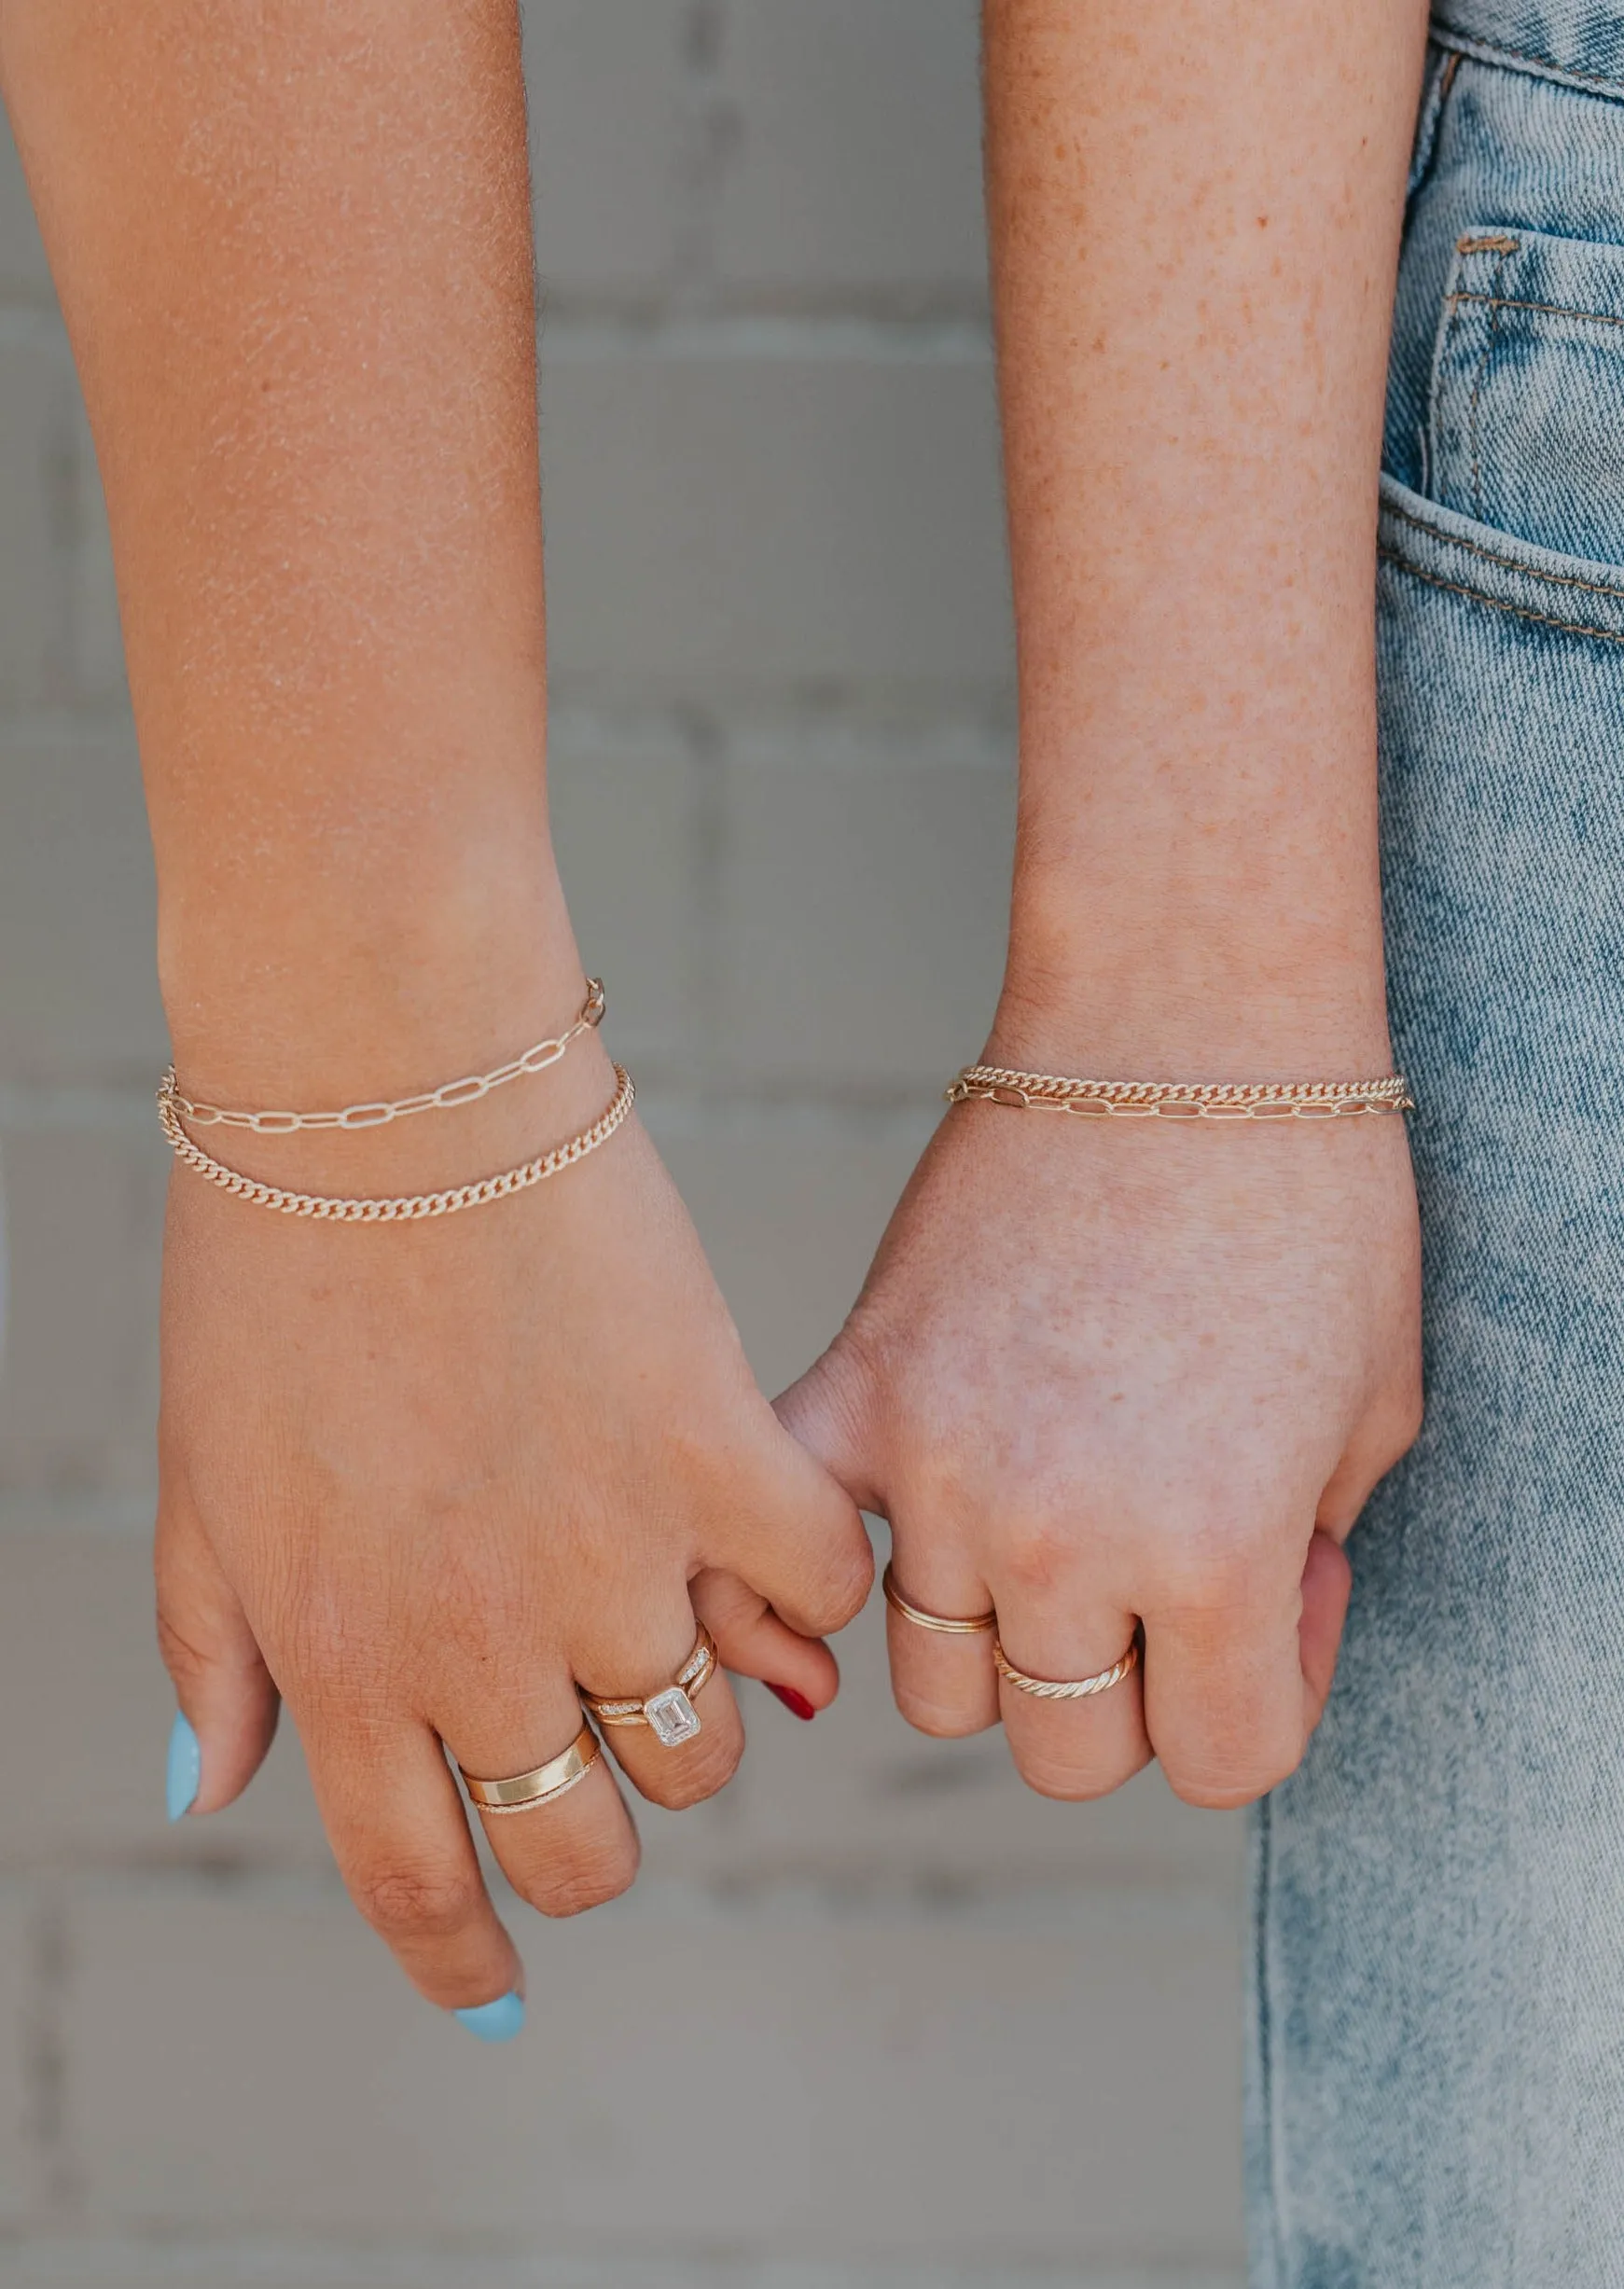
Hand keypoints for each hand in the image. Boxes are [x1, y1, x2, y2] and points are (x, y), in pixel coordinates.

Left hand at [156, 1025, 870, 2016]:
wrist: (383, 1086)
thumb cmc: (274, 1267)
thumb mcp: (202, 1483)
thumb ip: (216, 1657)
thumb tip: (219, 1795)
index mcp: (342, 1660)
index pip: (418, 1881)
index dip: (464, 1957)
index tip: (496, 1986)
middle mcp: (479, 1644)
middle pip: (583, 1843)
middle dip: (592, 1826)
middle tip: (591, 1739)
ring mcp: (611, 1557)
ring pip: (710, 1737)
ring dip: (695, 1694)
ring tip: (663, 1587)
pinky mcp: (718, 1453)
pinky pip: (819, 1590)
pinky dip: (802, 1575)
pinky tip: (755, 1508)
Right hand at [779, 1073, 1420, 1806]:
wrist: (1181, 1033)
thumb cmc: (1311, 1207)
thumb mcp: (1371, 1419)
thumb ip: (1301, 1570)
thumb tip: (1231, 1637)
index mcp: (1212, 1554)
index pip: (1221, 1765)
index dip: (1263, 1694)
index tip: (1274, 1595)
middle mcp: (1061, 1538)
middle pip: (1063, 1752)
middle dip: (1129, 1688)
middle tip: (1156, 1572)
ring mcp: (939, 1469)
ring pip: (935, 1686)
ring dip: (999, 1639)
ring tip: (1048, 1525)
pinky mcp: (856, 1390)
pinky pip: (794, 1552)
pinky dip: (827, 1565)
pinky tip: (897, 1522)